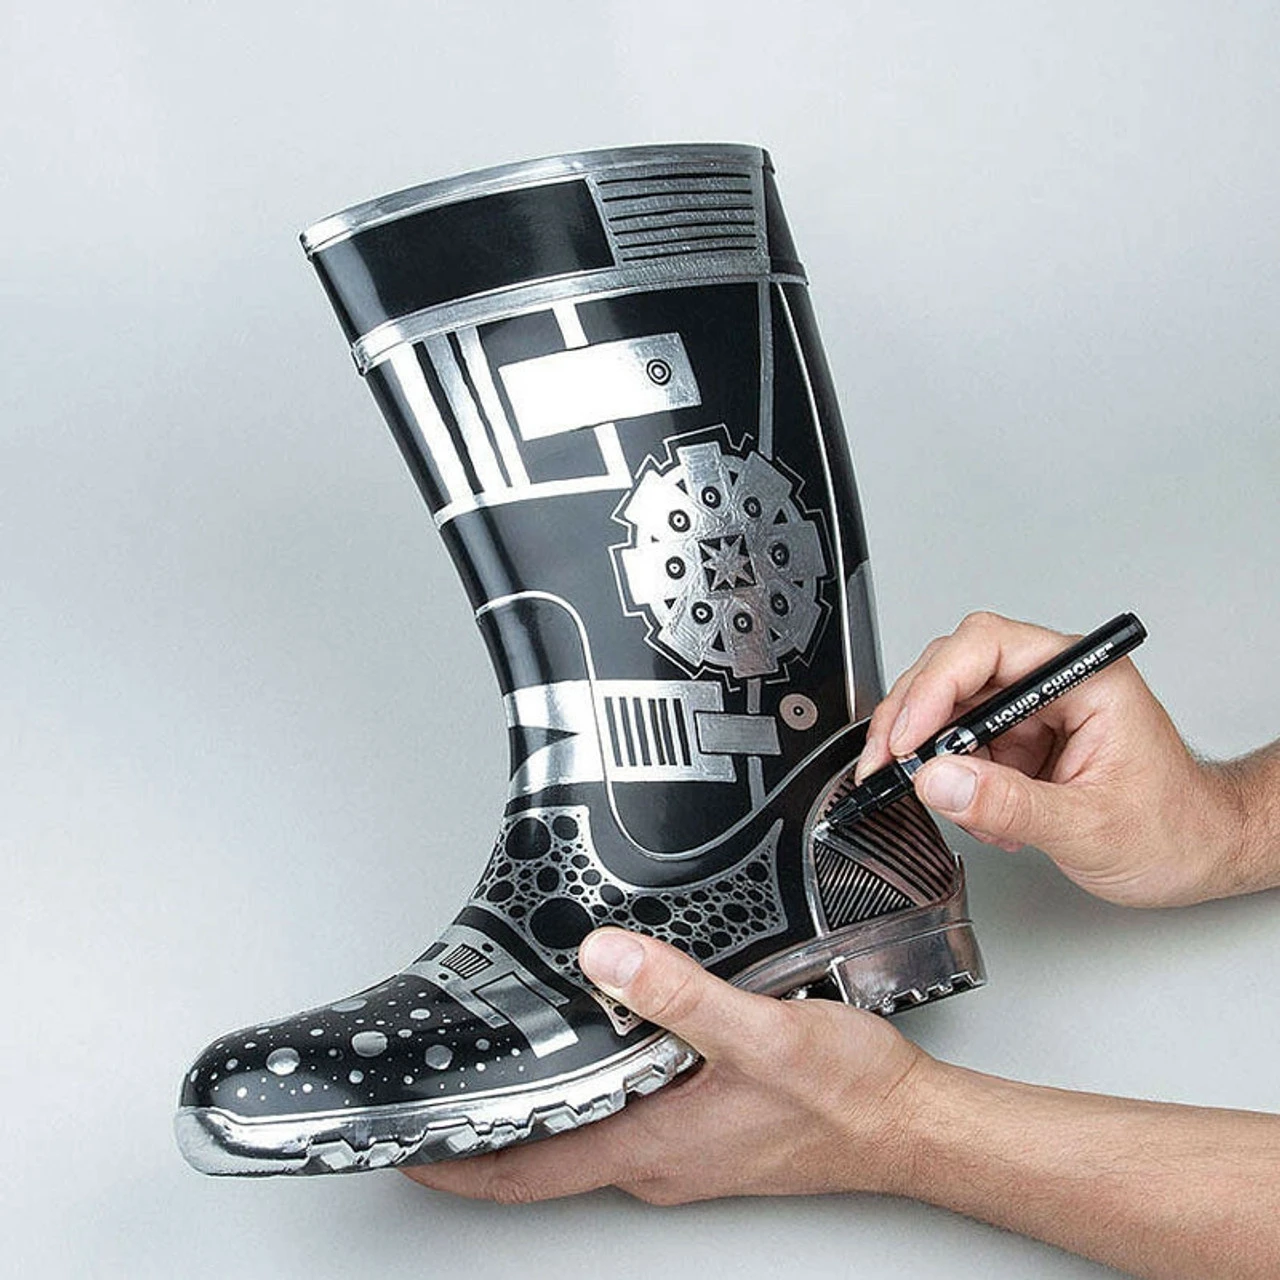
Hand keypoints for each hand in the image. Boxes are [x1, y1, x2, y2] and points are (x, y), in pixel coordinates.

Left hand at [402, 928, 925, 1203]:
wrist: (909, 1127)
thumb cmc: (846, 1098)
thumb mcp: (761, 1034)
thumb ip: (679, 996)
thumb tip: (604, 958)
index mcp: (654, 1146)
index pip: (529, 1170)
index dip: (459, 1163)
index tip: (406, 1144)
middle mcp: (657, 1157)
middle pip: (544, 1154)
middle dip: (485, 1127)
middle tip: (438, 1087)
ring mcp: (680, 1147)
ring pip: (583, 1131)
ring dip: (536, 1104)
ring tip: (496, 1059)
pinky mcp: (702, 1128)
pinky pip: (622, 1112)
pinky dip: (588, 1087)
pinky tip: (592, 1043)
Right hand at [857, 611, 1249, 906]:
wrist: (1202, 852)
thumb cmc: (1176, 827)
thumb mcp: (1089, 825)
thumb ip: (1009, 803)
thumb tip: (938, 781)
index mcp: (1083, 675)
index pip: (987, 647)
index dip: (935, 686)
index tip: (909, 737)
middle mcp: (1054, 680)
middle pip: (955, 668)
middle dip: (914, 718)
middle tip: (888, 763)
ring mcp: (1035, 707)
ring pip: (950, 706)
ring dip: (934, 757)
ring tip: (954, 803)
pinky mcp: (1023, 736)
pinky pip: (963, 743)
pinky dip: (955, 779)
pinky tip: (980, 811)